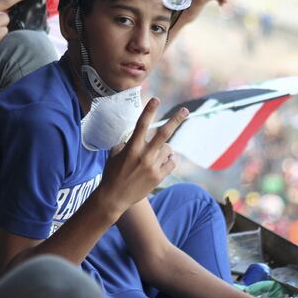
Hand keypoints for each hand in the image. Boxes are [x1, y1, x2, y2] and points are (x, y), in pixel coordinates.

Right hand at [98, 99, 187, 214]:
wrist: (114, 197)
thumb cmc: (112, 173)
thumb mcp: (115, 153)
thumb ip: (126, 142)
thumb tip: (135, 132)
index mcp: (132, 147)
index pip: (142, 124)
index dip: (149, 110)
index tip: (156, 99)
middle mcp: (144, 155)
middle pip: (164, 134)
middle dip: (175, 120)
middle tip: (185, 110)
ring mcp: (152, 167)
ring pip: (168, 149)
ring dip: (164, 148)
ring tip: (154, 155)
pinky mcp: (158, 177)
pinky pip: (172, 162)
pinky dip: (169, 160)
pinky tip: (161, 163)